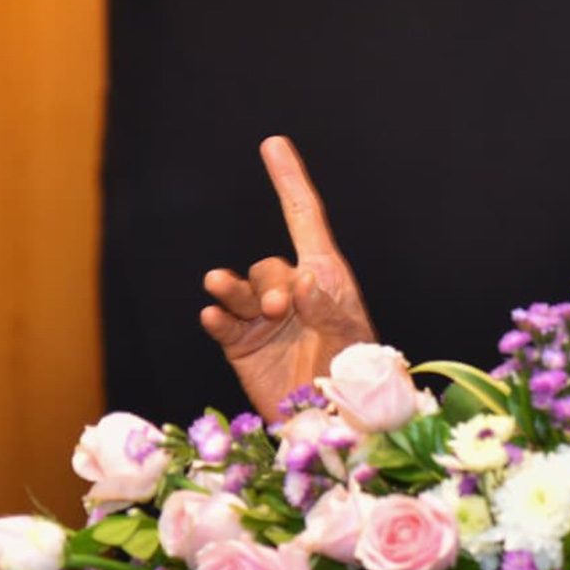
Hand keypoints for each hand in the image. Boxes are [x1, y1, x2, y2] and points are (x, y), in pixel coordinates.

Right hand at [200, 136, 376, 420]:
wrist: (337, 425)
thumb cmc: (355, 377)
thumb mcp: (351, 339)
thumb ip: (329, 309)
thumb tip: (303, 280)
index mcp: (326, 279)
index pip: (304, 220)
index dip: (289, 181)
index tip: (273, 144)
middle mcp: (293, 294)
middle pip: (267, 266)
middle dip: (268, 283)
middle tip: (281, 310)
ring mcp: (264, 321)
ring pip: (238, 290)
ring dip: (234, 291)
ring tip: (234, 300)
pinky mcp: (242, 348)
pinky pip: (222, 323)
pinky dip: (217, 317)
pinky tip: (214, 317)